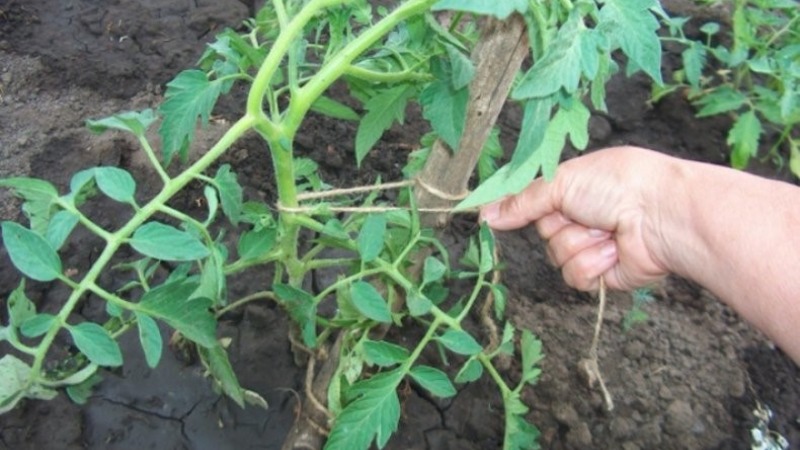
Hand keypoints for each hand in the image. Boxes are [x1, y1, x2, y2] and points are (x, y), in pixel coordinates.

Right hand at [480, 146, 678, 290]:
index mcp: (574, 189)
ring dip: (580, 243)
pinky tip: (613, 250)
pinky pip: (575, 276)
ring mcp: (592, 246)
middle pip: (543, 231)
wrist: (661, 215)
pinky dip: (592, 263)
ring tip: (607, 230)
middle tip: (586, 212)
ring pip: (557, 256)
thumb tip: (485, 214)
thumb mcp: (563, 181)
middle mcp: (582, 217)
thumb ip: (522, 201)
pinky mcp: (602, 274)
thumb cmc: (619, 185)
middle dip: (561, 224)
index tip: (491, 214)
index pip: (532, 203)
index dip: (517, 209)